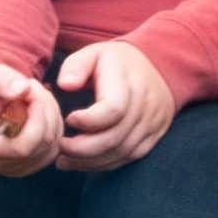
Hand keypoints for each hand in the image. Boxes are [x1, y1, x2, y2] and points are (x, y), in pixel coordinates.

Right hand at [0, 63, 59, 175]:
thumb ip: (2, 80)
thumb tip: (23, 89)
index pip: (22, 147)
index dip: (37, 121)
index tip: (33, 93)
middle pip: (40, 145)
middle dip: (45, 111)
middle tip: (32, 88)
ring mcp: (12, 168)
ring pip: (51, 146)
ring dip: (50, 116)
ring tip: (32, 96)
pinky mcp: (26, 165)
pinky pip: (52, 148)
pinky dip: (53, 126)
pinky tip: (38, 109)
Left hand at [53, 41, 174, 170]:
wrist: (159, 67)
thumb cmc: (115, 62)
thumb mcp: (93, 53)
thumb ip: (75, 66)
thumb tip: (65, 85)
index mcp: (129, 81)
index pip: (113, 109)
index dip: (88, 121)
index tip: (69, 119)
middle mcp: (145, 104)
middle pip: (115, 137)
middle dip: (81, 148)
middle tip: (59, 146)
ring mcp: (153, 122)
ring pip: (121, 152)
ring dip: (89, 161)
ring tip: (63, 160)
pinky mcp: (154, 136)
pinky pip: (130, 157)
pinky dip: (104, 164)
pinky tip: (83, 162)